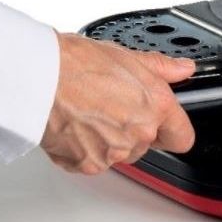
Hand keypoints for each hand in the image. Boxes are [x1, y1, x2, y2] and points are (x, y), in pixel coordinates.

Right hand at [41, 33, 195, 174]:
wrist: (39, 77)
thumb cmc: (76, 63)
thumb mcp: (127, 56)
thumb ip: (161, 68)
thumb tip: (182, 69)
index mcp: (155, 106)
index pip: (182, 136)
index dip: (174, 129)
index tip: (166, 125)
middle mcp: (138, 133)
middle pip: (147, 143)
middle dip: (134, 127)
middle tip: (111, 105)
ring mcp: (113, 152)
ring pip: (120, 153)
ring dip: (110, 139)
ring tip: (89, 111)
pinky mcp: (88, 165)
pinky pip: (94, 161)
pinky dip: (85, 148)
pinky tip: (76, 124)